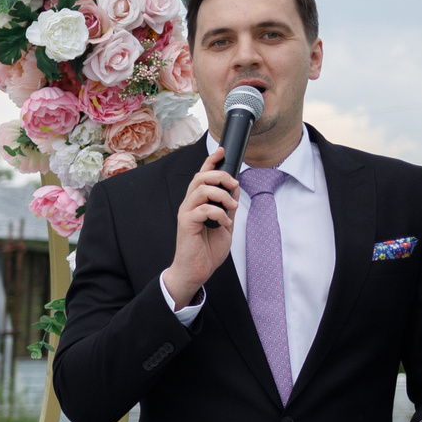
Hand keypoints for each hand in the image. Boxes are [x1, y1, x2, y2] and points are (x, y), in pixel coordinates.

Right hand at [161, 148, 240, 308]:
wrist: (196, 270)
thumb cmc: (207, 250)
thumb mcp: (225, 224)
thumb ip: (227, 207)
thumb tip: (235, 190)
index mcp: (198, 203)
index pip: (202, 176)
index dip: (211, 161)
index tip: (222, 151)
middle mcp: (189, 205)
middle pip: (200, 177)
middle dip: (220, 176)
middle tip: (234, 186)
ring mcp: (187, 213)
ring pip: (201, 190)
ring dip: (221, 195)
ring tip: (232, 207)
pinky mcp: (186, 224)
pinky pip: (203, 209)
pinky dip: (219, 214)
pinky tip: (224, 224)